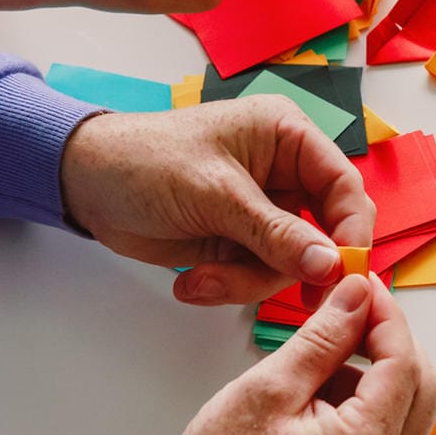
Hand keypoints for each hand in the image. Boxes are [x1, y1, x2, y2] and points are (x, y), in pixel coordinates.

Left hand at [59, 97, 375, 304]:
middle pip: (323, 232)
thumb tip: (330, 264)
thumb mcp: (215, 194)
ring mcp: (262, 211)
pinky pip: (257, 275)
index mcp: (287, 136)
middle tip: (285, 298)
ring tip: (203, 279)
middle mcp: (283, 173)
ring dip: (248, 281)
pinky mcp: (239, 241)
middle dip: (290, 266)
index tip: (343, 273)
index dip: (351, 231)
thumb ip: (275, 231)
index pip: (343, 185)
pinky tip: (193, 281)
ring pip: (288, 263)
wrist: (85, 184)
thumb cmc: (145, 161)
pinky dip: (228, 285)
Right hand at [94, 274, 435, 434]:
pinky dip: (367, 412)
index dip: (387, 317)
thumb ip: (323, 336)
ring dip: (379, 379)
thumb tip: (358, 295)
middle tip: (349, 317)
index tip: (361, 289)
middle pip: (422, 391)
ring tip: (318, 365)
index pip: (404, 364)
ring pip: (407, 418)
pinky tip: (319, 402)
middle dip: (392, 346)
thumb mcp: (268, 388)